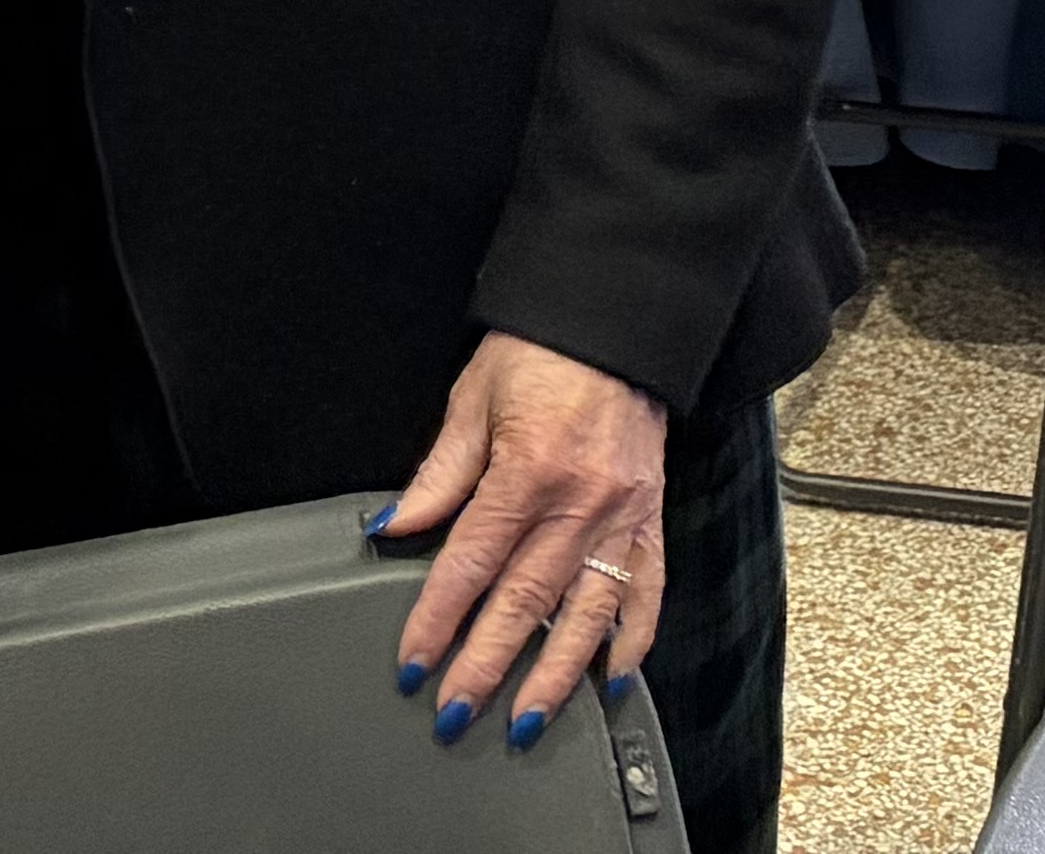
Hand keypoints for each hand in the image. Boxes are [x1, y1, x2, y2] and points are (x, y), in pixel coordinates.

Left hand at [372, 332, 665, 755]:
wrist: (617, 323)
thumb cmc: (542, 354)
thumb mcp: (473, 399)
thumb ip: (438, 474)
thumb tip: (393, 527)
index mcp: (526, 472)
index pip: (470, 564)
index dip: (436, 619)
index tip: (413, 662)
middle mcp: (579, 504)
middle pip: (523, 603)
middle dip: (485, 666)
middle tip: (454, 712)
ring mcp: (621, 517)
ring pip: (586, 616)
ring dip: (553, 676)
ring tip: (525, 721)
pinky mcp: (651, 519)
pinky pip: (646, 593)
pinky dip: (632, 641)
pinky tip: (610, 678)